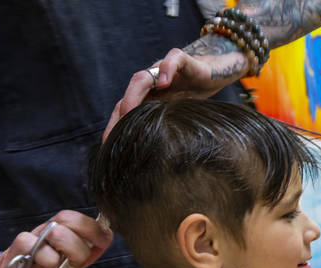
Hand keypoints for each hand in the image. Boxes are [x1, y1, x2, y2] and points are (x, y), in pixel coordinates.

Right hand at [0, 212, 112, 267]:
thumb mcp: (67, 266)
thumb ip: (86, 254)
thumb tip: (107, 236)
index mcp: (48, 237)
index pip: (68, 218)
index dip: (90, 227)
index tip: (103, 241)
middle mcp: (31, 243)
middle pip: (54, 228)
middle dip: (74, 246)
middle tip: (76, 263)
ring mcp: (12, 260)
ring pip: (24, 241)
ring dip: (46, 256)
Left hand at [104, 43, 247, 139]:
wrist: (211, 74)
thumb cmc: (193, 96)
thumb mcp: (178, 115)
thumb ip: (164, 126)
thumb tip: (154, 154)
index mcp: (147, 96)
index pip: (125, 110)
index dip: (116, 126)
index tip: (109, 145)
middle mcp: (151, 82)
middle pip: (127, 95)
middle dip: (120, 114)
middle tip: (116, 134)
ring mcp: (163, 69)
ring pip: (142, 78)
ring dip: (134, 94)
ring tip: (130, 110)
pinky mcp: (182, 59)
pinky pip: (172, 60)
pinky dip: (167, 69)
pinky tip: (165, 81)